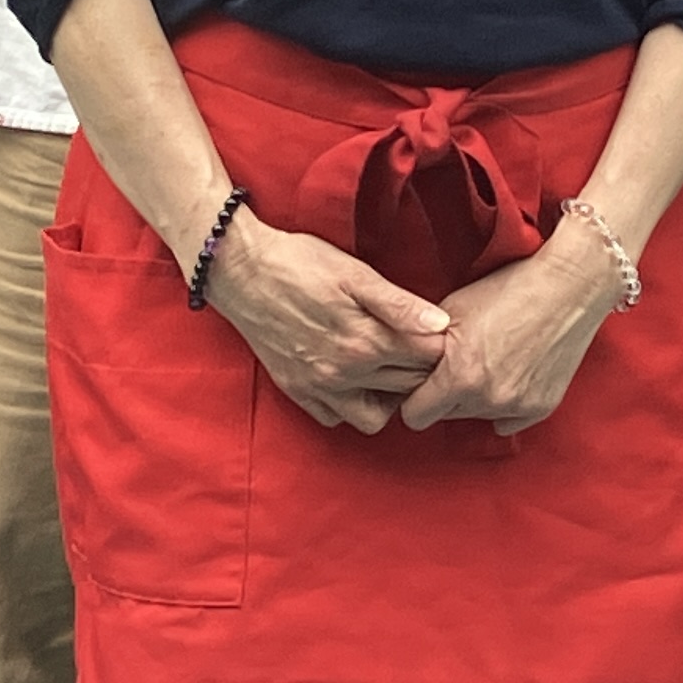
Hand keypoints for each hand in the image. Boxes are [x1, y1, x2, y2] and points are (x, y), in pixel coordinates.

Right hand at [204, 209, 445, 434]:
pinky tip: (355, 378)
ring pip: (373, 417)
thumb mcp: (355, 274)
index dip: (440, 343)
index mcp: (366, 341)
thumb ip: (400, 305)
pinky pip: (334, 419)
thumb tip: (442, 325)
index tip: (438, 328)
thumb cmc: (300, 263)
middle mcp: (344, 374)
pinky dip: (349, 406)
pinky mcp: (296, 390)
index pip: (427, 360)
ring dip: (388, 397)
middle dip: (422, 369)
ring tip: (388, 366)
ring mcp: (318, 387)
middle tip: (419, 344)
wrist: (240, 271)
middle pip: (407, 387)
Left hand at [404, 240, 619, 437]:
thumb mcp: (452, 310)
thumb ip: (424, 348)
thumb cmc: (510, 289)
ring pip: (478, 416)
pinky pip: (509, 419)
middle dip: (447, 394)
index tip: (424, 381)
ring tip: (493, 358)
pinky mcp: (541, 408)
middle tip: (462, 361)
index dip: (415, 396)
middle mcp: (487, 399)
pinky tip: (514, 371)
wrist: (570, 286)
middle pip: (446, 415)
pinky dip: (507, 402)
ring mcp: (517, 407)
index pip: (414, 416)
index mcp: (458, 376)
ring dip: (478, 396)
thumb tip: (406, 369)